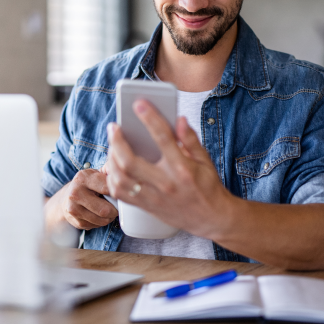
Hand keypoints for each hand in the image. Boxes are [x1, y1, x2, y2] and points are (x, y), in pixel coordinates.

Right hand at [46, 169, 117, 230]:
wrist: (66, 198)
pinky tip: (98, 215)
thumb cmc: (87, 185)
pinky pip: (97, 226)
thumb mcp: (94, 174)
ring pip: (102, 219)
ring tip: (108, 211)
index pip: (107, 188)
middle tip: (116, 206)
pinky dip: (101, 222)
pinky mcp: (76, 221)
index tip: (120, 194)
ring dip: (109, 217)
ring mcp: (74, 208)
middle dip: (115, 210)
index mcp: (82, 177)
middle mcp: (75, 193)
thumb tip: (124, 174)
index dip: (117, 193)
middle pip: (105, 209)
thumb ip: (108, 172)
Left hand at [105, 100, 234, 238]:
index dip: (150, 118)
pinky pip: (121, 194)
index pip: (163, 139)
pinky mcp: (147, 206)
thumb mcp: (205, 160)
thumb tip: (179, 119)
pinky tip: (113, 166)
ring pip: (121, 179)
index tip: (139, 103)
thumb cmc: (208, 187)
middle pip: (131, 162)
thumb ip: (190, 139)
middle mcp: (166, 184)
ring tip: (112, 145)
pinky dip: (112, 178)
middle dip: (117, 141)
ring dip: (111, 159)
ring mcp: (154, 197)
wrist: (212, 219)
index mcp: (183, 169)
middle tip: (114, 127)